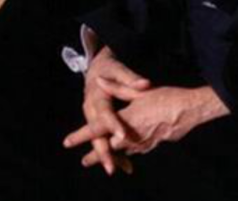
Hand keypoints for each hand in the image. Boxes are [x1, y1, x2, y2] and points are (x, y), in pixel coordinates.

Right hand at [63, 46, 150, 175]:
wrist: (96, 69)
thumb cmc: (109, 68)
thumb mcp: (118, 70)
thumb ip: (131, 79)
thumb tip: (145, 84)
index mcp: (96, 99)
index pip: (105, 115)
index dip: (113, 125)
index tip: (122, 135)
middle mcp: (92, 112)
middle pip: (97, 136)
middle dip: (104, 153)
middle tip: (112, 167)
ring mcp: (95, 120)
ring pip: (101, 141)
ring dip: (111, 156)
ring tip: (122, 169)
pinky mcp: (101, 124)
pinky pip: (106, 140)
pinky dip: (115, 151)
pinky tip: (126, 164)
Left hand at [68, 85, 229, 165]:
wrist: (189, 110)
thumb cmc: (165, 98)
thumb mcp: (140, 91)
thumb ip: (118, 88)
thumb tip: (99, 81)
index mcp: (126, 119)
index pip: (99, 129)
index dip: (82, 135)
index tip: (67, 142)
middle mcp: (132, 134)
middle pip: (108, 148)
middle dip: (96, 155)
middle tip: (84, 161)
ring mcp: (143, 142)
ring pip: (123, 152)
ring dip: (113, 157)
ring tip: (106, 162)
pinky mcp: (154, 143)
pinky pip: (138, 151)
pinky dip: (130, 154)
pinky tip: (130, 153)